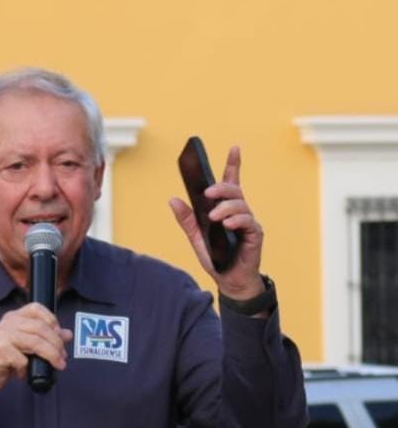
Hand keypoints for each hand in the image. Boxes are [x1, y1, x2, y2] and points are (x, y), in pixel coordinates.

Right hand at [0, 303, 72, 420]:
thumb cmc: (5, 358)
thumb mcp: (26, 345)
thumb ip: (46, 337)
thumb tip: (68, 334)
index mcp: (13, 317)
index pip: (37, 309)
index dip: (52, 320)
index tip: (60, 336)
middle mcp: (7, 323)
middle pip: (41, 328)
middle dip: (57, 344)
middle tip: (63, 357)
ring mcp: (2, 336)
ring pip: (35, 343)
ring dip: (51, 355)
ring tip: (57, 365)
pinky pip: (23, 360)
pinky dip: (27, 369)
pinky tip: (23, 373)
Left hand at [169, 145, 264, 299]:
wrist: (228, 279)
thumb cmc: (216, 257)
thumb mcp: (196, 236)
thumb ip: (186, 219)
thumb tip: (172, 199)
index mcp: (226, 208)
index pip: (231, 182)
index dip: (233, 164)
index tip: (234, 147)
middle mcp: (239, 212)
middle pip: (234, 190)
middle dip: (221, 188)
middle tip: (207, 195)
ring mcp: (248, 222)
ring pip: (240, 205)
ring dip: (225, 208)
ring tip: (213, 217)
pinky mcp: (255, 234)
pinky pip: (248, 222)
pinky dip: (237, 221)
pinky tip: (227, 225)